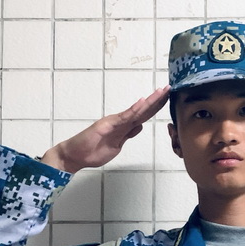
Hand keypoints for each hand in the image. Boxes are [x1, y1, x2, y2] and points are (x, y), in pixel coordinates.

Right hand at [41, 86, 170, 172]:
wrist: (75, 156)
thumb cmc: (92, 152)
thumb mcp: (117, 145)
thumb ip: (128, 135)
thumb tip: (139, 126)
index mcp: (124, 127)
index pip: (143, 116)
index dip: (155, 108)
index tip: (167, 99)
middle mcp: (120, 121)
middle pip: (142, 110)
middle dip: (156, 100)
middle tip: (169, 89)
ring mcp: (114, 122)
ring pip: (135, 111)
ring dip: (149, 101)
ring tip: (161, 92)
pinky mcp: (106, 125)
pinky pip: (123, 117)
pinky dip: (133, 110)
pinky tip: (142, 102)